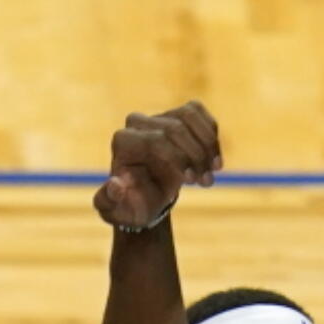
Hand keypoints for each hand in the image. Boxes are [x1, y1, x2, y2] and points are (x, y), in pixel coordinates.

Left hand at [93, 102, 221, 229]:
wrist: (148, 197)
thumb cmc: (133, 205)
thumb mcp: (116, 212)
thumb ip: (109, 201)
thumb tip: (116, 184)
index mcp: (122, 142)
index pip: (156, 140)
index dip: (178, 158)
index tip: (191, 181)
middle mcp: (137, 123)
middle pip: (176, 127)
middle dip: (196, 155)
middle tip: (207, 182)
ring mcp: (157, 116)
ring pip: (189, 116)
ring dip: (208, 144)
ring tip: (214, 171)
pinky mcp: (175, 115)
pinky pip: (197, 112)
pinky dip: (211, 136)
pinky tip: (214, 160)